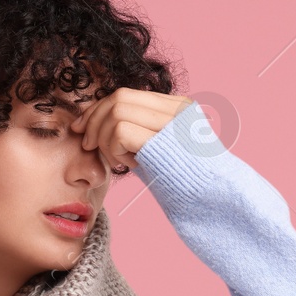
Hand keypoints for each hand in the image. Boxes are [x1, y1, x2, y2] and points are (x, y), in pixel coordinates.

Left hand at [69, 88, 193, 173]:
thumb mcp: (158, 148)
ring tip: (119, 160)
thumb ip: (137, 129)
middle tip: (87, 144)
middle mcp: (176, 107)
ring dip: (106, 140)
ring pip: (116, 112)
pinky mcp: (165, 137)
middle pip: (118, 97)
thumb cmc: (182, 181)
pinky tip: (129, 166)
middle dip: (93, 120)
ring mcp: (173, 120)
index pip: (125, 94)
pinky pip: (120, 131)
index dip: (97, 109)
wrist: (212, 200)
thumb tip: (94, 122)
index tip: (82, 128)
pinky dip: (115, 150)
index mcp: (176, 106)